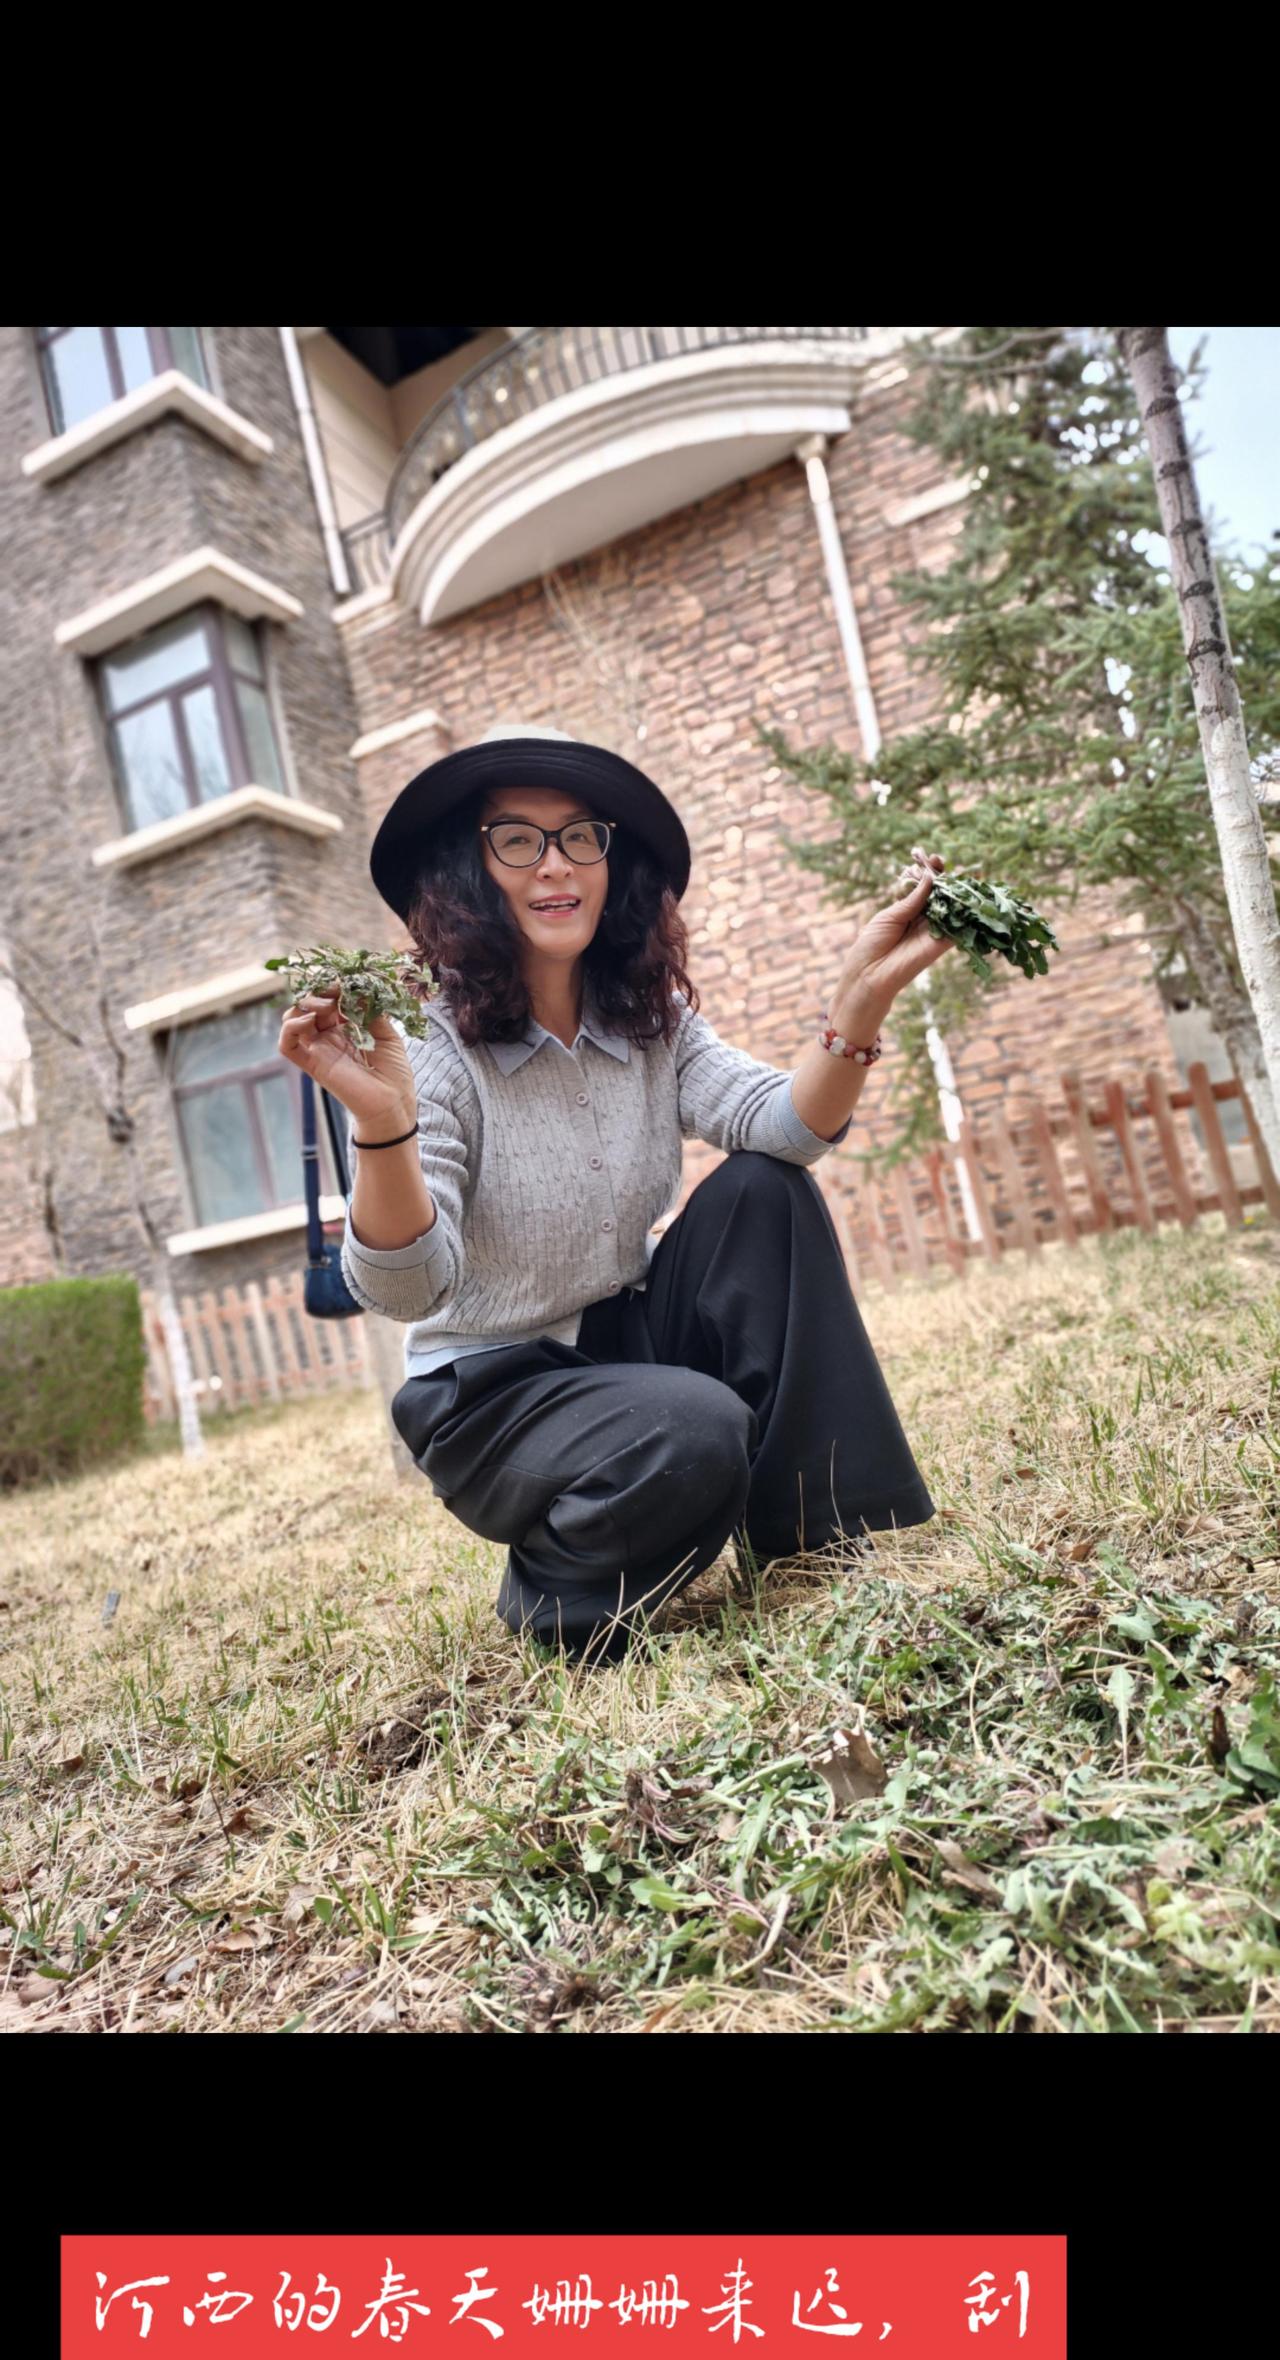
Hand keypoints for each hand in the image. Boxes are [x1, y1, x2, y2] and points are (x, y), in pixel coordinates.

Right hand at [277, 986, 417, 1135]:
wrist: (393, 1104)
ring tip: (326, 1006)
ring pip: (292, 1019)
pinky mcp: (312, 1064)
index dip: (332, 986)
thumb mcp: (386, 1032)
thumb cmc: (393, 1072)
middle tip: (335, 991)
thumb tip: (355, 987)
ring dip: (304, 1005)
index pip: (328, 998)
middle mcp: (329, 1036)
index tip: (345, 980)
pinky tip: (310, 1021)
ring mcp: (319, 1049)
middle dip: (319, 991)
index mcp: (345, 1027)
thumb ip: (370, 1009)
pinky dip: (291, 1028)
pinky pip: (287, 1045)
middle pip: (309, 1004)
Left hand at [827, 846, 953, 1039]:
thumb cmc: (873, 943)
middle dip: (946, 879)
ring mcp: (934, 931)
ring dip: (959, 893)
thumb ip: (913, 899)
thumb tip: (930, 877)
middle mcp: (923, 919)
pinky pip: (958, 928)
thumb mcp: (891, 915)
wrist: (870, 973)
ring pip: (951, 909)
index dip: (931, 873)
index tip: (936, 858)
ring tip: (966, 875)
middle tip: (949, 863)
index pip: (925, 887)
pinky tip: (972, 897)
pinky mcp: (942, 944)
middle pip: (940, 896)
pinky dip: (966, 914)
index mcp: (907, 910)